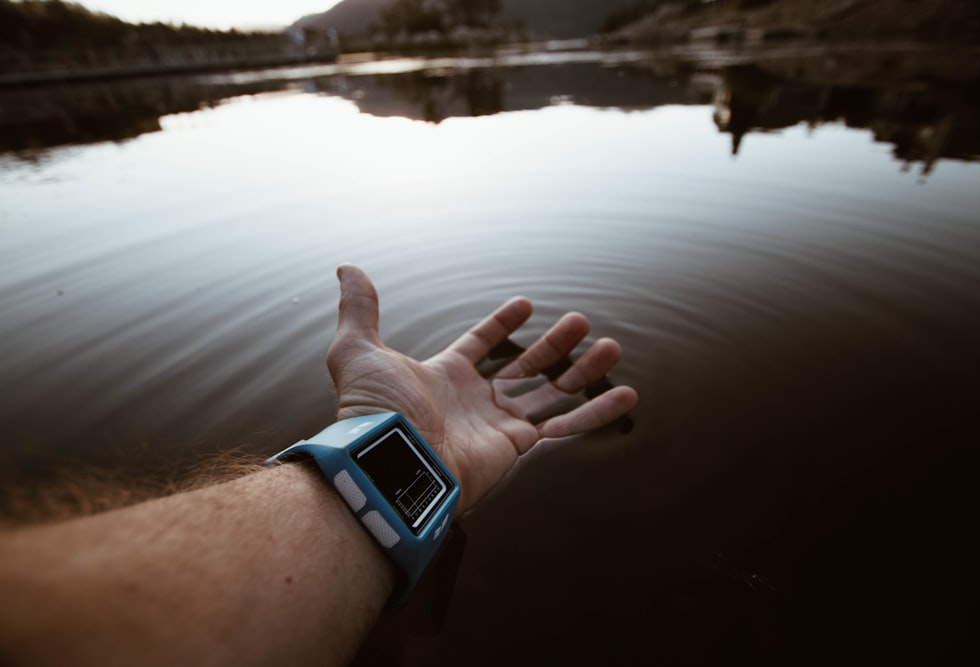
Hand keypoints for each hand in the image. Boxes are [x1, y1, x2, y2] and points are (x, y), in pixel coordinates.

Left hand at [327, 264, 637, 514]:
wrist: (390, 462)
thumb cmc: (374, 411)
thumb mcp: (359, 350)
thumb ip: (360, 309)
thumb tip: (348, 268)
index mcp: (445, 377)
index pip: (478, 346)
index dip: (500, 326)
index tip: (526, 304)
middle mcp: (475, 402)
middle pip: (524, 367)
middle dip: (553, 344)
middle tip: (581, 321)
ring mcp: (498, 426)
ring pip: (551, 393)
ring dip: (582, 371)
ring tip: (611, 345)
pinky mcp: (518, 448)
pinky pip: (565, 428)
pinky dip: (596, 413)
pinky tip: (625, 393)